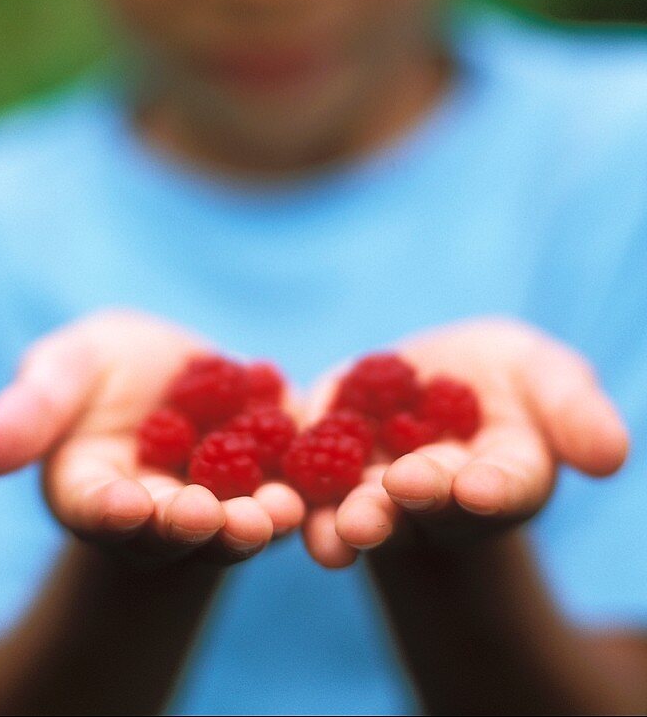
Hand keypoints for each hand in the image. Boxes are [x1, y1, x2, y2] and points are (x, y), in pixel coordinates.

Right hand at [0, 310, 304, 565]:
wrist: (176, 369)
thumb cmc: (103, 367)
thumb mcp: (65, 370)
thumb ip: (33, 409)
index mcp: (95, 490)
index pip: (96, 507)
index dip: (109, 508)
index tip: (124, 506)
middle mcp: (157, 513)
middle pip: (171, 527)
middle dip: (192, 524)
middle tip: (210, 518)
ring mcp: (219, 504)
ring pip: (235, 522)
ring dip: (253, 521)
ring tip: (274, 512)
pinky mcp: (274, 482)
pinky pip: (289, 491)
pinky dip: (306, 490)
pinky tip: (323, 480)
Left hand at [302, 319, 628, 567]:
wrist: (433, 378)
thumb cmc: (505, 377)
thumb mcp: (546, 376)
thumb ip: (574, 413)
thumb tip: (612, 455)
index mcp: (505, 475)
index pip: (506, 486)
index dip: (494, 487)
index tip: (481, 488)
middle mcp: (443, 497)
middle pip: (431, 504)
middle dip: (417, 498)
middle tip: (402, 492)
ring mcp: (381, 490)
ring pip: (370, 511)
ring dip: (357, 519)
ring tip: (344, 526)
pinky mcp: (326, 469)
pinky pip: (312, 490)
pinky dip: (302, 502)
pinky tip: (290, 511)